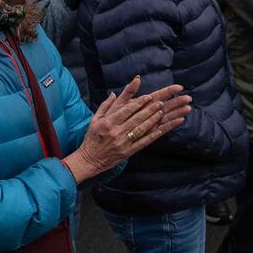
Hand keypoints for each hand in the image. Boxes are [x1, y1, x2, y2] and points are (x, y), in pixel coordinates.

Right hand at [65, 77, 190, 180]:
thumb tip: (114, 92)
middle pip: (136, 118)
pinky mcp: (128, 152)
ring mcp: (123, 142)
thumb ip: (105, 105)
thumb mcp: (95, 119)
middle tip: (161, 102)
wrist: (90, 159)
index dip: (138, 103)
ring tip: (162, 112)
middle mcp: (116, 132)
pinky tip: (161, 129)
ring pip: (141, 129)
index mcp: (108, 122)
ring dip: (153, 120)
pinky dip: (153, 135)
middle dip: (150, 109)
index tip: (149, 96)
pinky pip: (143, 142)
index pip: (126, 110)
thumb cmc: (92, 138)